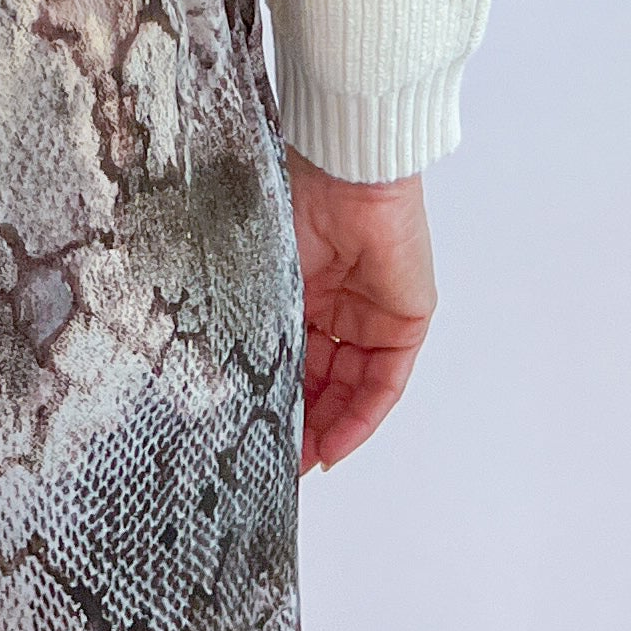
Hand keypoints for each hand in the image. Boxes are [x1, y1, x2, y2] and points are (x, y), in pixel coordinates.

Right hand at [286, 153, 435, 470]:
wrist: (342, 170)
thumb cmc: (294, 199)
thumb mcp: (264, 276)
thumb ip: (255, 326)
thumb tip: (224, 379)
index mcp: (304, 287)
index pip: (294, 356)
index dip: (278, 397)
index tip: (255, 436)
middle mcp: (340, 304)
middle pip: (324, 379)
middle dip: (304, 423)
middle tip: (280, 460)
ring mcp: (374, 314)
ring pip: (353, 387)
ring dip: (330, 427)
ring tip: (302, 459)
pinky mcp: (406, 320)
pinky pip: (384, 382)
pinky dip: (362, 416)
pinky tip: (336, 442)